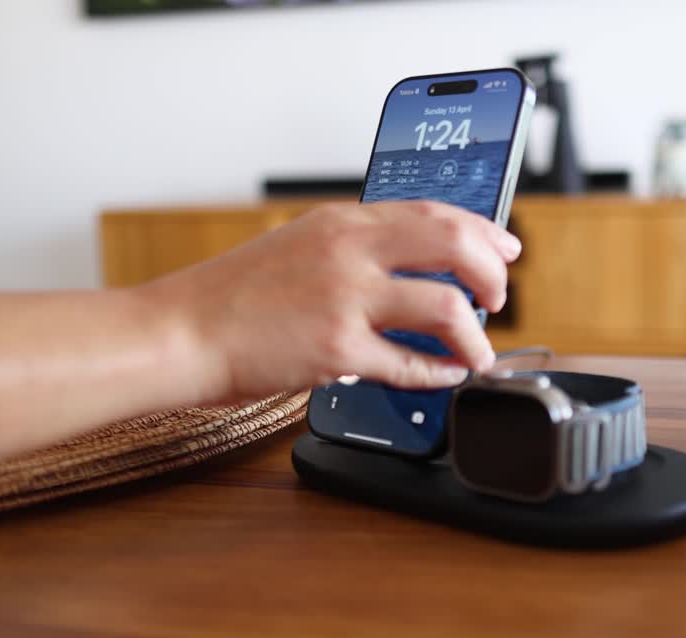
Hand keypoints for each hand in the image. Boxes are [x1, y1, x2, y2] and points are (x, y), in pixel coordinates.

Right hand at [139, 201, 521, 404]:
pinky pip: (411, 365)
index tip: (505, 249)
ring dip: (476, 336)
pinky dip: (439, 374)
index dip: (482, 231)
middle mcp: (349, 251)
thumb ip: (354, 252)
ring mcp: (346, 299)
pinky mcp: (338, 349)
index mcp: (341, 221)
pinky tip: (444, 377)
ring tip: (477, 352)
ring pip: (446, 308)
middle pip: (454, 247)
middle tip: (498, 299)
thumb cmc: (231, 297)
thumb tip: (411, 272)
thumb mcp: (297, 247)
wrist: (180, 332)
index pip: (433, 212)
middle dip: (491, 276)